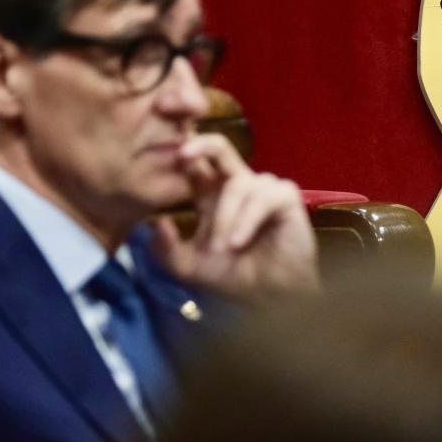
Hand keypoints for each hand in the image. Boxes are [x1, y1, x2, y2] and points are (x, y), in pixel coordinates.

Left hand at [152, 133, 319, 298]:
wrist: (269, 298)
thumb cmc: (233, 277)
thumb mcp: (189, 267)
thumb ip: (166, 250)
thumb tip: (156, 222)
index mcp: (212, 196)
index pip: (195, 164)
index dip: (180, 155)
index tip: (162, 154)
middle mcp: (237, 186)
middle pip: (220, 148)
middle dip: (202, 144)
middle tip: (182, 154)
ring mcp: (263, 190)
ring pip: (238, 184)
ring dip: (225, 217)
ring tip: (222, 248)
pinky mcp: (285, 199)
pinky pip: (263, 197)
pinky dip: (248, 219)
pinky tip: (238, 242)